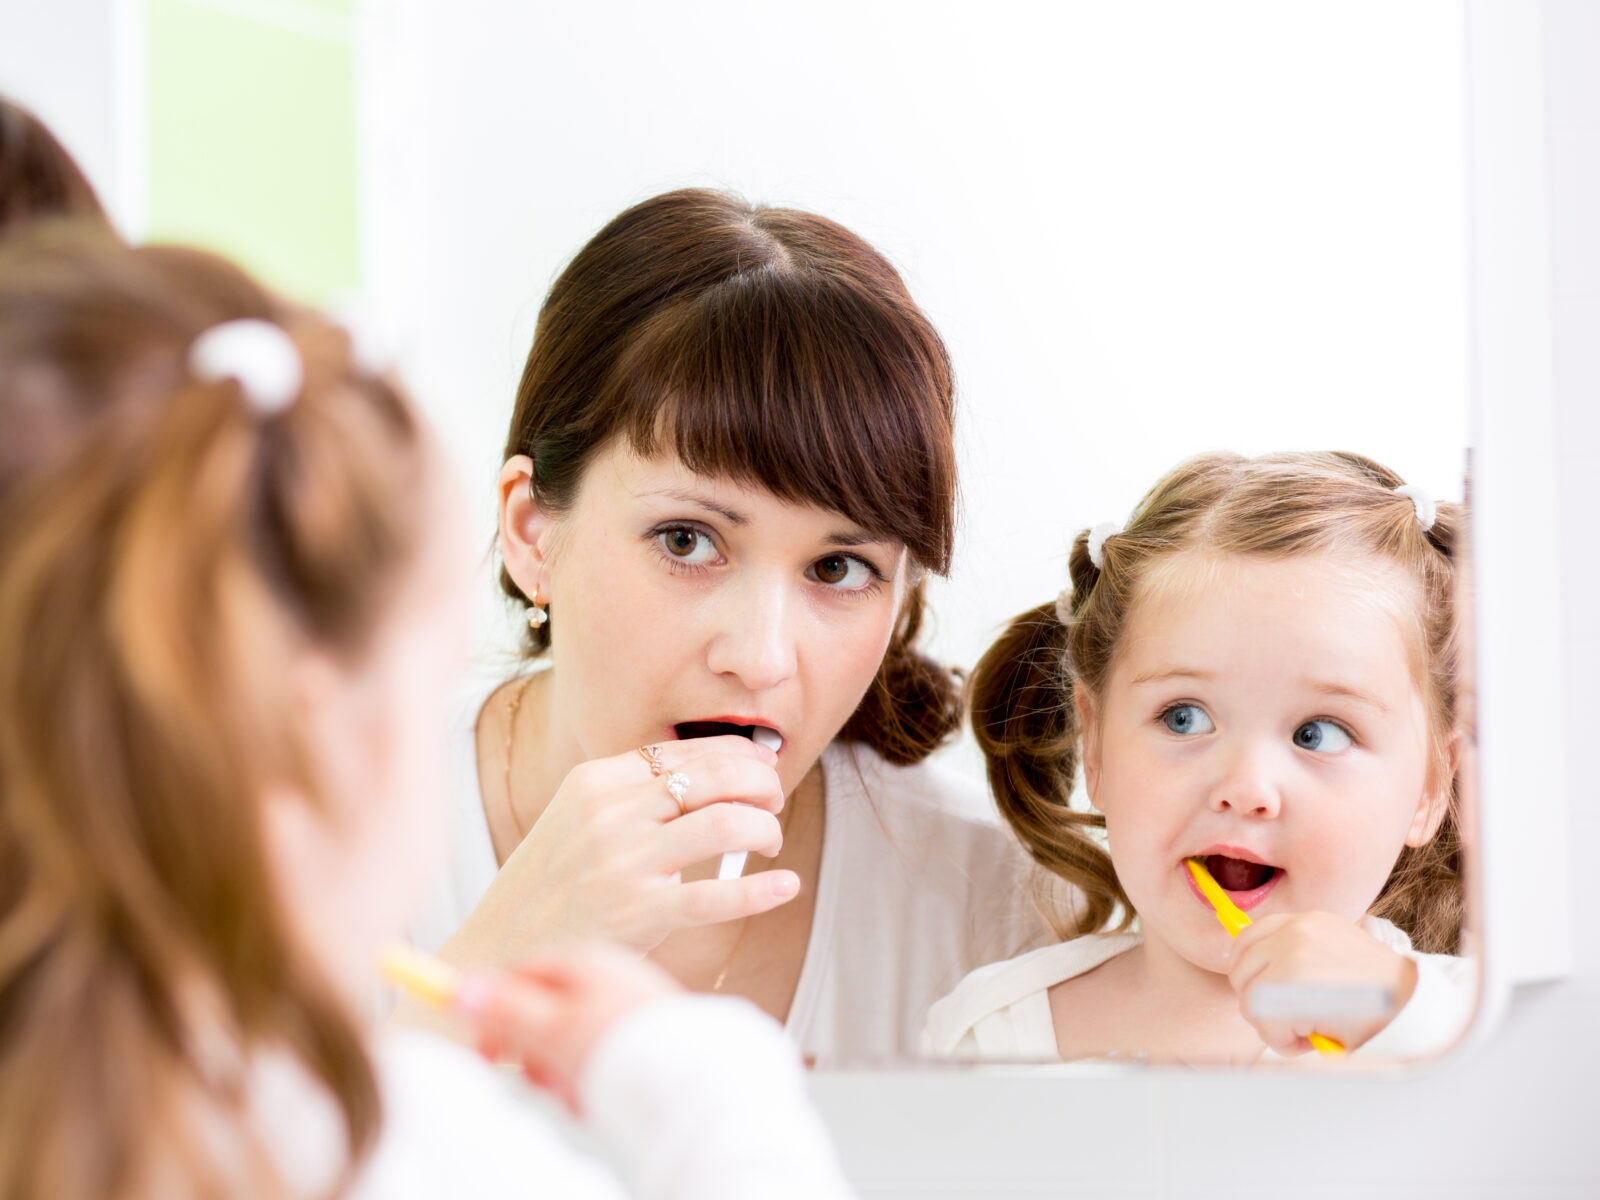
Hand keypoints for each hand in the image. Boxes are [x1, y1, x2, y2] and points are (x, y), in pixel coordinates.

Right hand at [446, 735, 798, 963]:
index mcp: (597, 781)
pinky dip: (761, 890)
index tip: (764, 767)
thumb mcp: (578, 817)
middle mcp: (611, 813)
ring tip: (770, 843)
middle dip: (762, 785)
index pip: (689, 750)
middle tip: (774, 803)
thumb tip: (712, 775)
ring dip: (764, 830)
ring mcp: (623, 863)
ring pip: (725, 825)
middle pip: (715, 777)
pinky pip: (716, 896)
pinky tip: (785, 885)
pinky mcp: (638, 913)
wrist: (501, 946)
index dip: (740, 755)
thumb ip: (633, 795)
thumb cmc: (551, 884)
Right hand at [458, 941, 680, 1113]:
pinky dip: (591, 1077)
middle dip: (533, 1052)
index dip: (493, 1012)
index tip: (482, 1050)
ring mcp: (627, 1002)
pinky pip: (600, 1053)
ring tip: (579, 1091)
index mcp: (583, 960)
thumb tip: (458, 989)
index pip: (520, 974)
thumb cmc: (622, 1045)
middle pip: (544, 1009)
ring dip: (561, 1071)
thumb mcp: (551, 1027)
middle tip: (538, 1080)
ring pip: (570, 1037)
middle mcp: (607, 974)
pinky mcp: (643, 1032)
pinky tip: (601, 1095)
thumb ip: (504, 1009)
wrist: (689, 1077)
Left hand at [1228, 912, 1417, 1055]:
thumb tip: (1259, 972)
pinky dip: (1284, 1042)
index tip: (1263, 990)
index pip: (1249, 937)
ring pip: (1249, 1000)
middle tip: (1293, 1017)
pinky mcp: (1290, 987)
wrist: (1414, 1006)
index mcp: (1306, 921)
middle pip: (1241, 970)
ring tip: (1309, 1029)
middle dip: (1260, 1001)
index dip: (1250, 969)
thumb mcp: (1337, 954)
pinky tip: (1313, 1038)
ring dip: (1274, 1025)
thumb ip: (1300, 955)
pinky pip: (1264, 1024)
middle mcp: (1295, 931)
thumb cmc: (1379, 992)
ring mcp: (1291, 957)